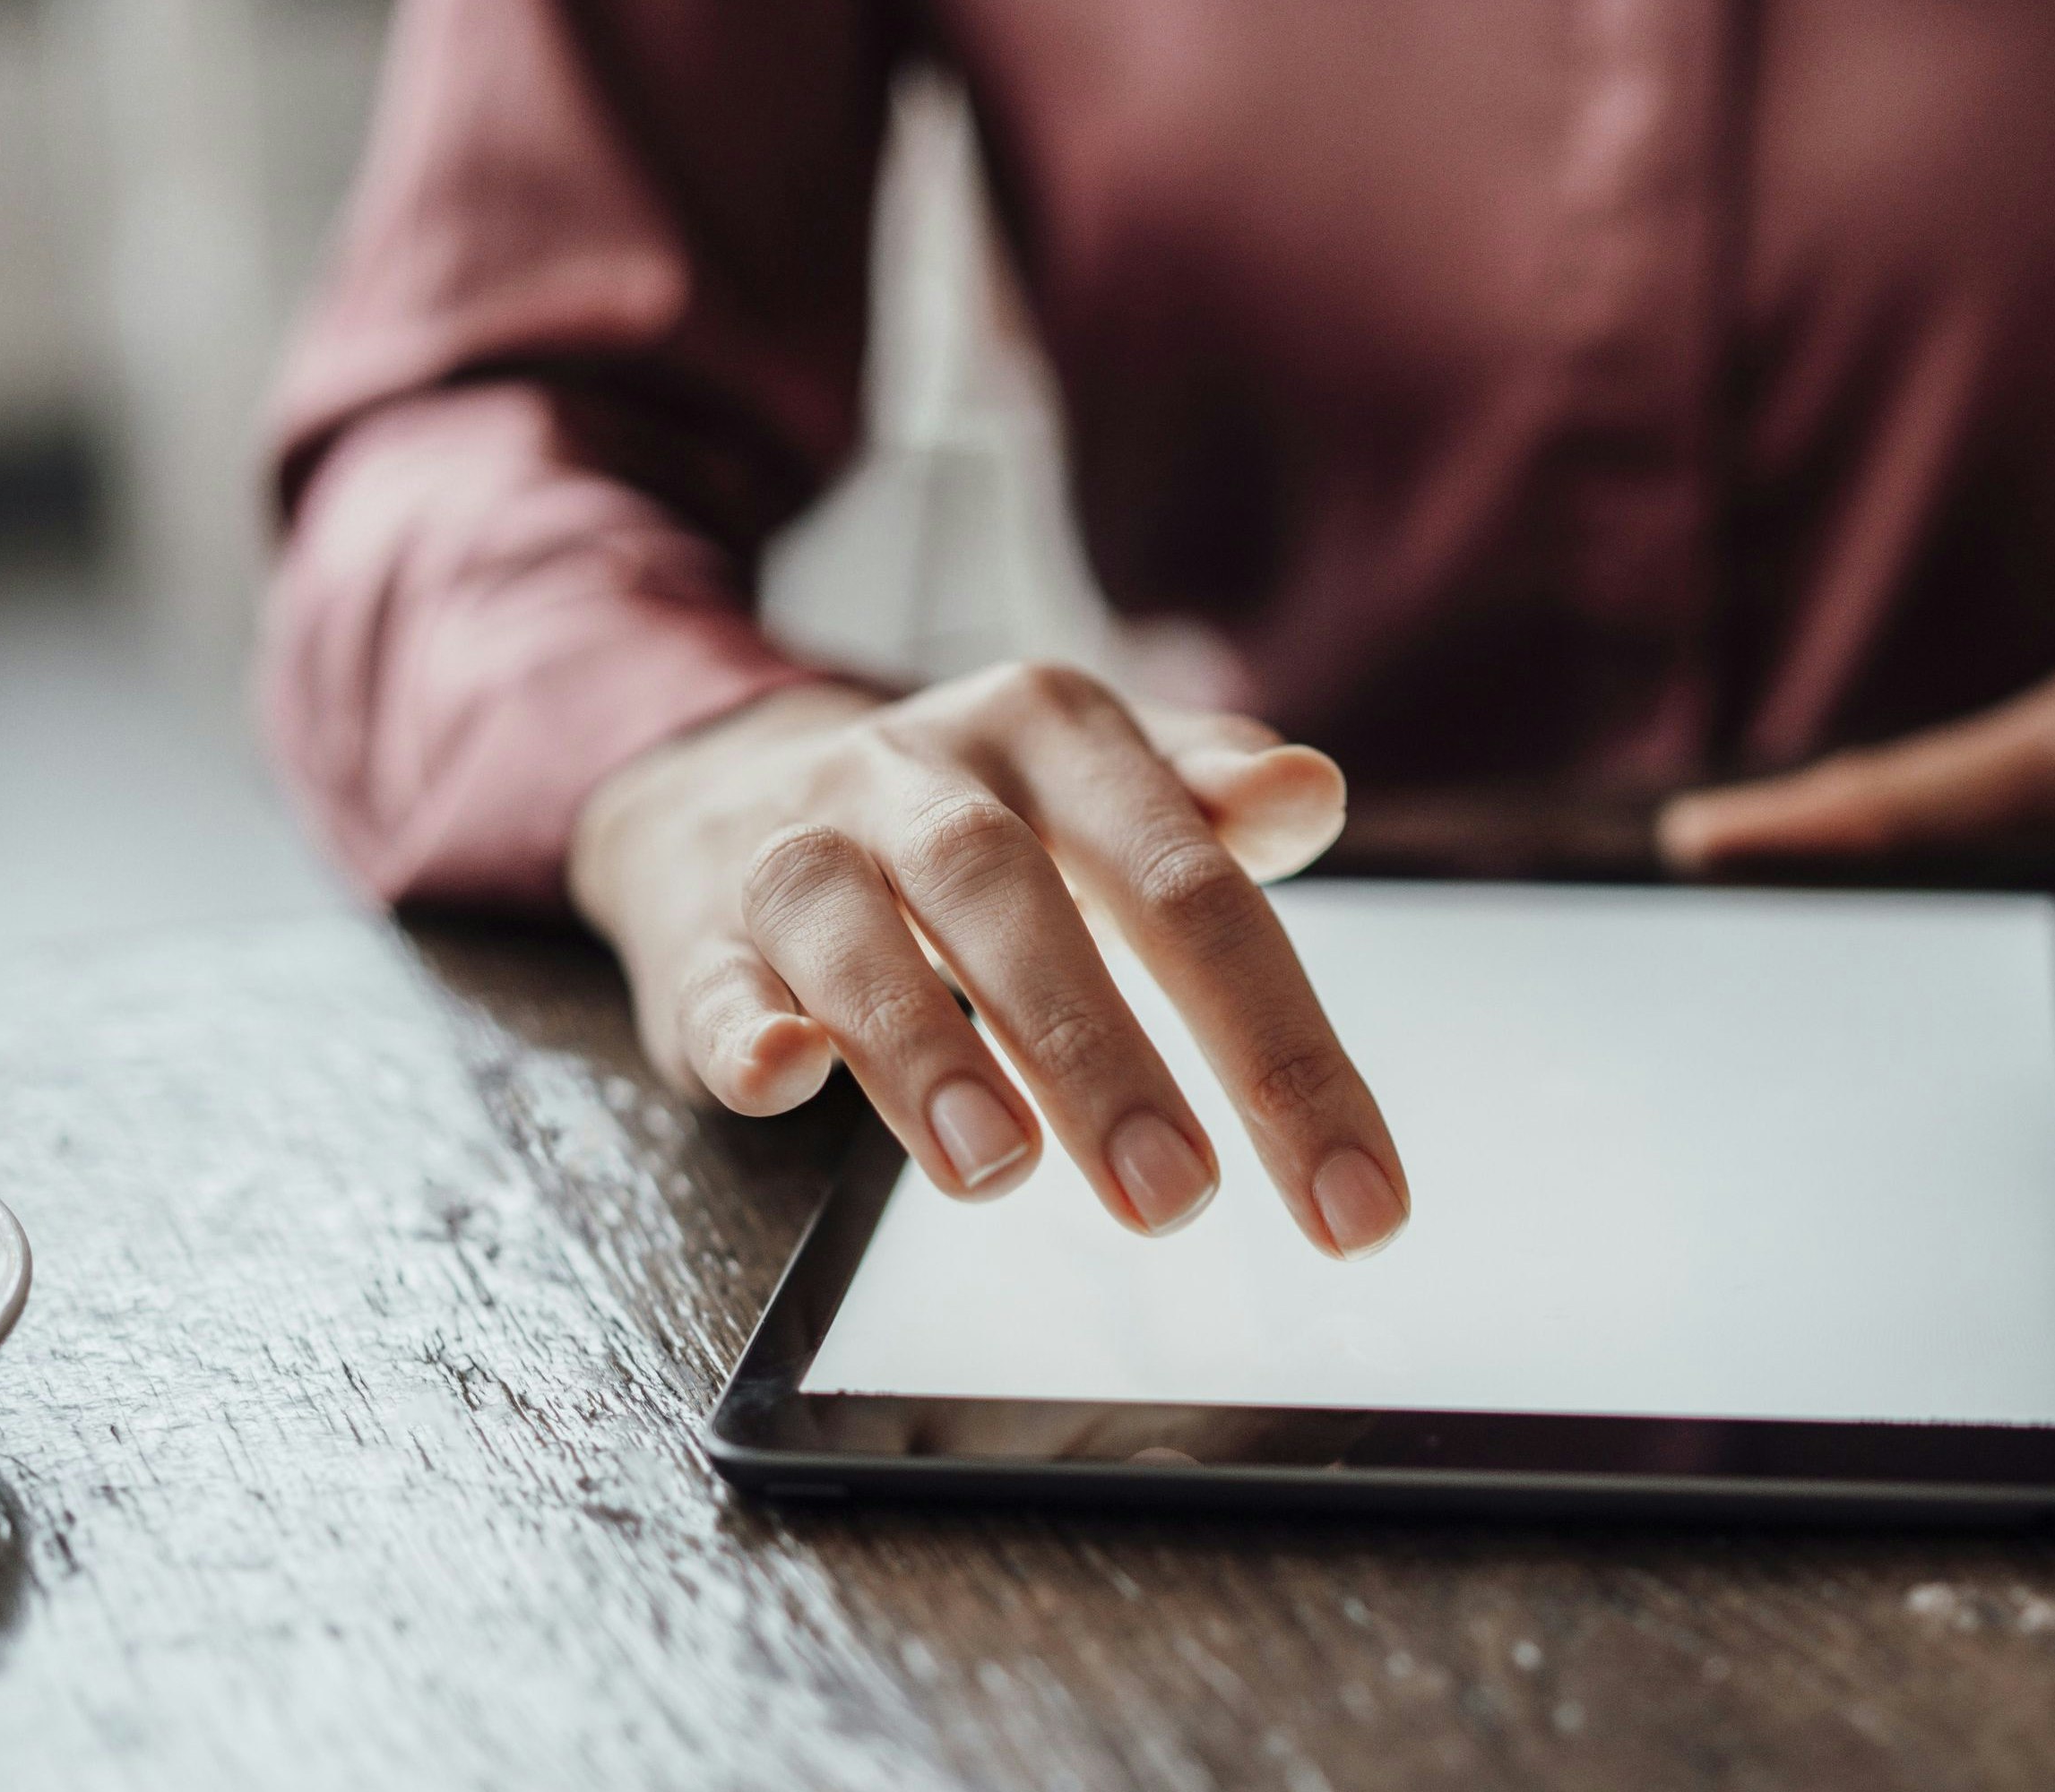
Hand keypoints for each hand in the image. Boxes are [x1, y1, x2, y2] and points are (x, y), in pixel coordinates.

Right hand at [568, 663, 1408, 1255]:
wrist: (729, 785)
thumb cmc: (976, 823)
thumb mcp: (1104, 787)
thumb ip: (1212, 804)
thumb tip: (1310, 793)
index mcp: (1055, 737)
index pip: (1192, 885)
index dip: (1283, 1048)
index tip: (1358, 1204)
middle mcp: (921, 776)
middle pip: (1015, 897)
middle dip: (1098, 1052)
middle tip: (1177, 1198)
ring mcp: (798, 851)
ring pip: (857, 934)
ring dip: (924, 1049)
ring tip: (996, 1170)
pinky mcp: (696, 935)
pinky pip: (716, 981)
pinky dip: (743, 1030)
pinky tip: (780, 1076)